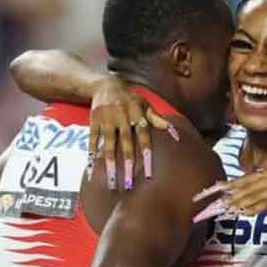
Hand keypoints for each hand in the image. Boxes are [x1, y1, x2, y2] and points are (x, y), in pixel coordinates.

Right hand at [87, 75, 173, 190]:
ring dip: (110, 161)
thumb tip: (175, 133)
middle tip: (129, 181)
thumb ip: (157, 120)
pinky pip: (93, 138)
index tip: (148, 171)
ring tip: (111, 179)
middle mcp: (122, 116)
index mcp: (137, 114)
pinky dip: (92, 152)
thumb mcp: (145, 106)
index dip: (146, 152)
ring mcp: (107, 118)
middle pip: (126, 142)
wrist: (106, 85)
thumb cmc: (131, 100)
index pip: (144, 136)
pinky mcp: (94, 120)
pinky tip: (92, 168)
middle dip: (128, 161)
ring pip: (109, 142)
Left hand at [195, 168, 266, 221]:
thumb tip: (247, 201)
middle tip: (219, 204)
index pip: (247, 178)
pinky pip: (265, 204)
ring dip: (240, 204)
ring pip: (254, 195)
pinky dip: (255, 209)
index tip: (217, 190)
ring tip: (229, 210)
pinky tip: (246, 213)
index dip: (231, 184)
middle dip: (232, 196)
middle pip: (248, 186)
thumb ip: (265, 190)